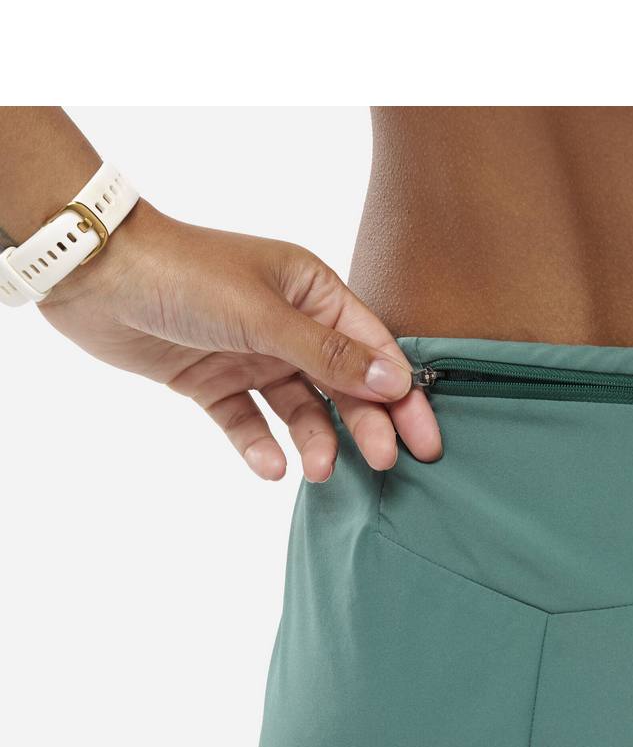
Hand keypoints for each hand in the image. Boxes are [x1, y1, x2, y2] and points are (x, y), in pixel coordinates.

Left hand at [38, 202, 441, 480]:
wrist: (95, 276)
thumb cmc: (185, 276)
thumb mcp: (264, 315)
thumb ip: (328, 354)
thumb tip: (394, 381)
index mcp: (311, 292)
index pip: (372, 349)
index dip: (402, 394)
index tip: (423, 439)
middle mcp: (288, 324)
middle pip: (343, 384)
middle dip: (366, 424)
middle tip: (385, 464)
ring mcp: (251, 354)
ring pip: (299, 408)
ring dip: (314, 440)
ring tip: (316, 471)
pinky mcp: (213, 382)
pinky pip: (248, 422)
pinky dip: (260, 445)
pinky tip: (271, 467)